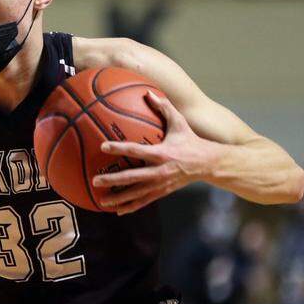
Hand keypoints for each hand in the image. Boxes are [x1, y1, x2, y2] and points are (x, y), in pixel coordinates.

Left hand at [91, 91, 214, 214]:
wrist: (208, 163)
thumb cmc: (191, 141)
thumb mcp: (179, 122)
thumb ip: (164, 107)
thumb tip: (148, 92)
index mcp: (162, 153)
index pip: (136, 150)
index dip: (119, 148)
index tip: (103, 146)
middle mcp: (160, 170)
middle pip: (133, 177)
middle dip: (113, 180)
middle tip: (96, 180)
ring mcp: (161, 184)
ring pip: (136, 194)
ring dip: (118, 198)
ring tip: (101, 201)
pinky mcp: (163, 192)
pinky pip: (144, 201)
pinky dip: (131, 206)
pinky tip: (117, 211)